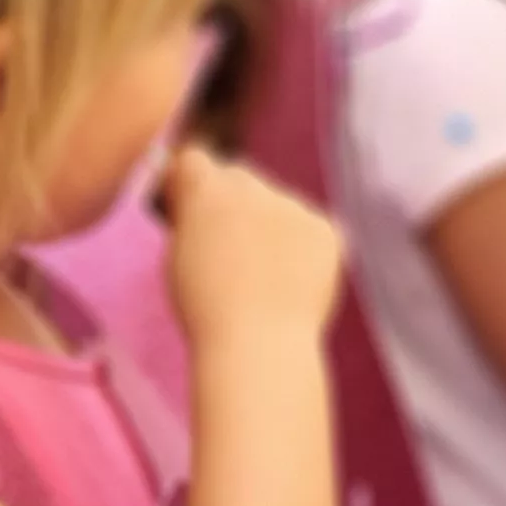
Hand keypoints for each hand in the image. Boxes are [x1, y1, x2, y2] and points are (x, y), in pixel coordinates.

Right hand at [160, 147, 344, 348]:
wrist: (259, 345)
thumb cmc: (206, 311)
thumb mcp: (178, 256)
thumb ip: (190, 219)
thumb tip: (193, 200)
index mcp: (206, 191)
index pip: (194, 160)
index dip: (191, 182)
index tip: (190, 207)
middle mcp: (252, 187)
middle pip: (239, 178)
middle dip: (232, 203)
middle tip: (230, 250)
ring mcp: (294, 206)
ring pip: (278, 203)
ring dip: (270, 225)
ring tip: (263, 277)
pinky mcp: (327, 228)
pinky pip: (311, 228)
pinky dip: (303, 248)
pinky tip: (290, 282)